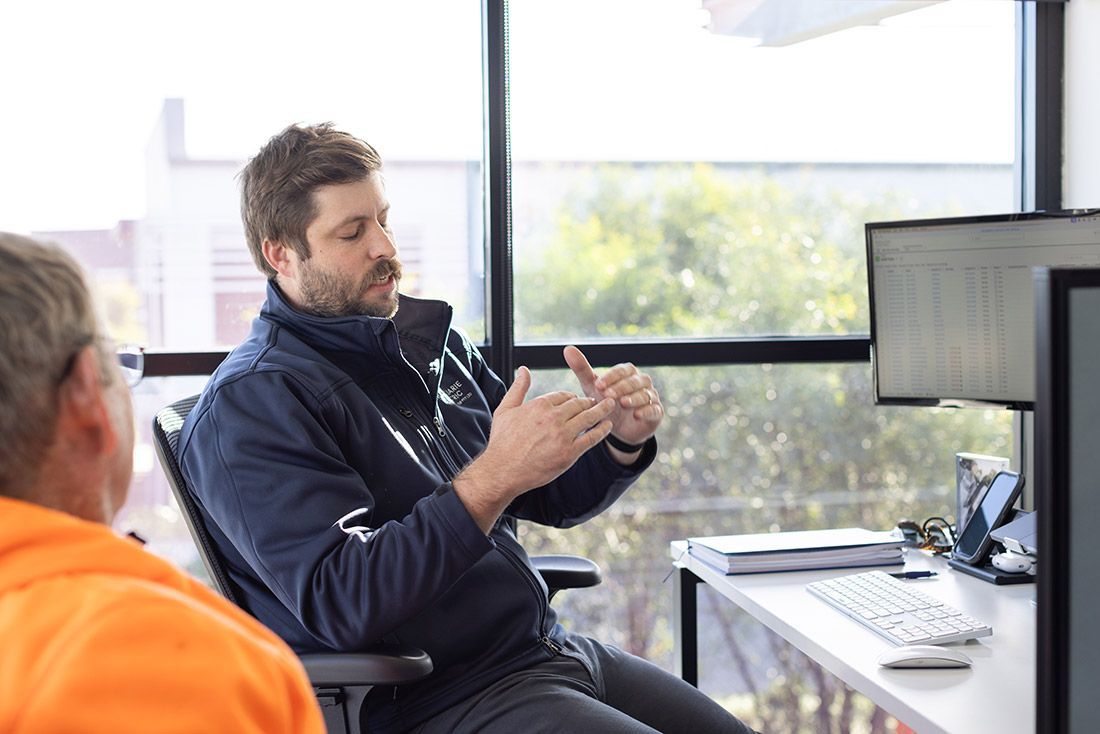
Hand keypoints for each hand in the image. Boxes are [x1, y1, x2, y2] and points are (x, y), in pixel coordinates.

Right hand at [453, 366, 614, 532]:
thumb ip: (518, 388)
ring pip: (588, 417)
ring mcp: (562, 435)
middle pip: (578, 404)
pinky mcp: (569, 453)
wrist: (503, 471)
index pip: (563, 395)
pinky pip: (591, 438)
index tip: (576, 399)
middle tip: (596, 401)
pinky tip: (608, 425)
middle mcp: (553, 418)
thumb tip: (524, 369)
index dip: (572, 396)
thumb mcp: (505, 410)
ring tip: (611, 404)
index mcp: (539, 405)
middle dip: (589, 401)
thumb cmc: (502, 441)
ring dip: (602, 409)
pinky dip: (602, 430)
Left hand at [563, 345, 662, 447]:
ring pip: (646, 393)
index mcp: (627, 373)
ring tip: (622, 403)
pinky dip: (647, 411)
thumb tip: (568, 348)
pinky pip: (655, 409)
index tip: (598, 385)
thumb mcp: (593, 387)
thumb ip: (582, 369)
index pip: (622, 370)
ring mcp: (651, 396)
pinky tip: (636, 414)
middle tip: (608, 395)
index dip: (611, 377)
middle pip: (635, 380)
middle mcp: (642, 382)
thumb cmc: (605, 401)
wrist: (617, 427)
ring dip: (635, 397)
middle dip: (622, 387)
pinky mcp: (656, 412)